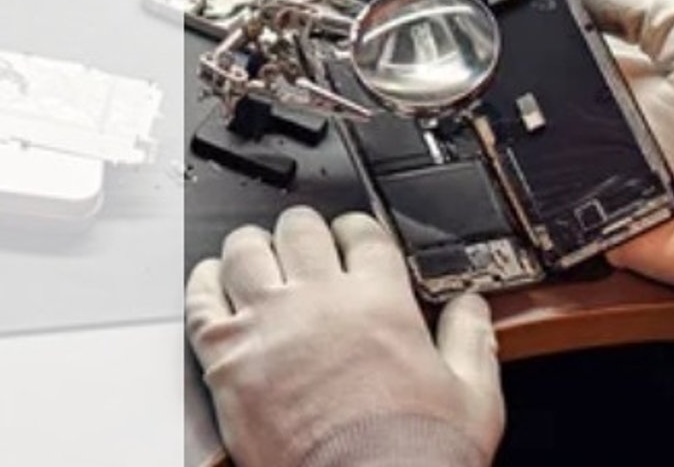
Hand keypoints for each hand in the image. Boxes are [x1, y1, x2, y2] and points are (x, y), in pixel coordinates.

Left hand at [187, 208, 503, 466]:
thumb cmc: (413, 454)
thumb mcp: (472, 396)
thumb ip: (471, 341)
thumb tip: (473, 309)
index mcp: (380, 301)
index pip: (362, 234)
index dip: (355, 231)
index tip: (352, 240)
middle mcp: (320, 301)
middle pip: (299, 229)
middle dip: (302, 233)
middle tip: (302, 247)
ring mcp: (267, 324)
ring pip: (244, 250)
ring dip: (251, 249)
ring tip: (255, 258)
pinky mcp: (226, 356)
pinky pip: (201, 298)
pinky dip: (203, 284)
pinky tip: (210, 283)